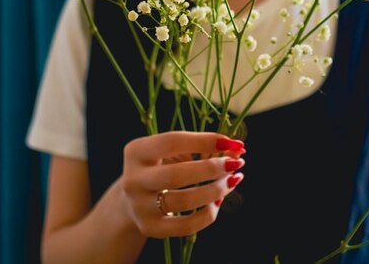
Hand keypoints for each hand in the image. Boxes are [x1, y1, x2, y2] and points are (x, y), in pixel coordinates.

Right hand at [121, 131, 244, 237]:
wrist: (132, 200)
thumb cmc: (160, 166)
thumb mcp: (170, 151)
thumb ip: (199, 147)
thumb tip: (236, 149)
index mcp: (136, 151)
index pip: (172, 142)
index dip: (204, 140)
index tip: (230, 142)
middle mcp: (133, 179)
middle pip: (176, 175)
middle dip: (211, 168)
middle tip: (235, 163)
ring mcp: (140, 207)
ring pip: (184, 202)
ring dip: (215, 190)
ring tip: (232, 180)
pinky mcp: (150, 228)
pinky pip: (187, 226)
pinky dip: (208, 214)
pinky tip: (218, 201)